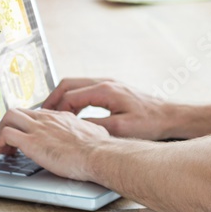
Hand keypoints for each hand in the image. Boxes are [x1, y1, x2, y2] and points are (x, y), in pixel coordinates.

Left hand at [0, 107, 108, 181]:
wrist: (98, 154)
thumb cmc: (100, 147)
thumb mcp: (94, 131)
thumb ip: (86, 131)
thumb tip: (91, 134)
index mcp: (60, 117)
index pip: (36, 114)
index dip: (26, 125)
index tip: (25, 136)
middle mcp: (47, 119)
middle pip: (18, 112)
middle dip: (8, 126)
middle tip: (8, 142)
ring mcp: (38, 128)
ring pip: (8, 118)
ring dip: (0, 133)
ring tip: (1, 148)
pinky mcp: (31, 142)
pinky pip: (6, 135)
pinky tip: (0, 153)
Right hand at [43, 78, 177, 139]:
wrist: (169, 116)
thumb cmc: (149, 122)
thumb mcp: (119, 128)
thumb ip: (94, 126)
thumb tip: (72, 127)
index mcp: (104, 90)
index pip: (69, 96)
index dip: (55, 110)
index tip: (45, 121)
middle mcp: (105, 82)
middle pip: (68, 84)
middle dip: (52, 98)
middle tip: (41, 114)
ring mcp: (109, 83)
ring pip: (76, 84)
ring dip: (62, 97)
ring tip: (52, 114)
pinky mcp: (113, 88)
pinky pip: (86, 88)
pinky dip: (74, 98)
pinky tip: (72, 112)